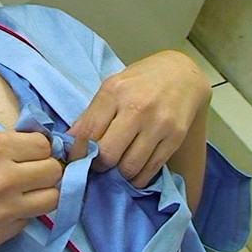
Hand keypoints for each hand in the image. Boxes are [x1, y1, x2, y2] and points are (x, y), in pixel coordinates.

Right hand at [0, 131, 61, 248]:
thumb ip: (2, 146)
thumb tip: (33, 148)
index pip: (44, 145)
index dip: (39, 148)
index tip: (30, 152)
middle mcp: (5, 177)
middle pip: (54, 171)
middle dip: (45, 169)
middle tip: (29, 172)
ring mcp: (5, 209)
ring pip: (52, 199)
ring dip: (41, 193)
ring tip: (24, 192)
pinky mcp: (1, 233)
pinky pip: (29, 220)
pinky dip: (21, 214)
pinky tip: (1, 209)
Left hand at [67, 50, 210, 186]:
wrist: (182, 73)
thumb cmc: (140, 81)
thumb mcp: (111, 87)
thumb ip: (90, 115)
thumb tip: (69, 143)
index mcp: (114, 92)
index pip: (88, 132)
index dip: (78, 153)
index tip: (76, 161)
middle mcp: (136, 108)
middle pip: (109, 153)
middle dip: (98, 166)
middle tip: (97, 166)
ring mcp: (158, 124)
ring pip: (130, 166)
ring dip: (118, 175)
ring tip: (115, 170)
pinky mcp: (176, 138)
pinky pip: (151, 169)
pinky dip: (137, 177)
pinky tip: (132, 173)